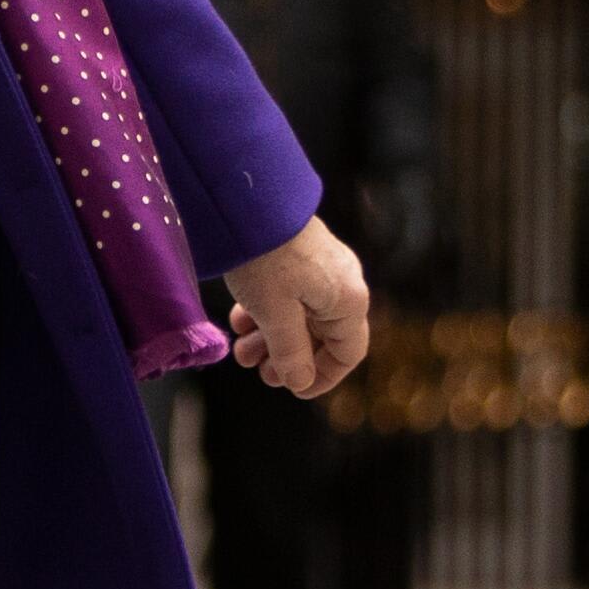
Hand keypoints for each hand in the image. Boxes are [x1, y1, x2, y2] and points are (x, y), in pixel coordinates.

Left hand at [223, 215, 374, 400]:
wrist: (245, 200)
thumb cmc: (266, 258)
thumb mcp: (275, 314)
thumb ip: (290, 352)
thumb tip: (300, 382)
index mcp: (348, 300)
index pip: (349, 353)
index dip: (323, 377)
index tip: (294, 389)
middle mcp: (343, 283)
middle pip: (322, 337)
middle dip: (288, 358)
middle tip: (259, 371)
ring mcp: (322, 268)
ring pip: (301, 317)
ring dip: (271, 338)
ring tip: (241, 350)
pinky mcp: (300, 255)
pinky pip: (290, 295)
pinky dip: (266, 313)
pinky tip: (239, 320)